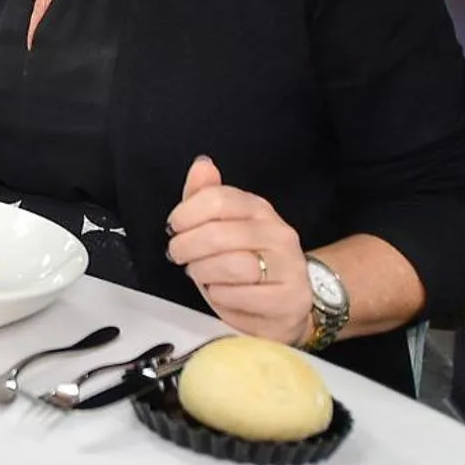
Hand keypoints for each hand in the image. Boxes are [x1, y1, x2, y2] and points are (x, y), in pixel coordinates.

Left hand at [165, 155, 313, 345]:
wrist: (291, 299)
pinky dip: (222, 297)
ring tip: (200, 275)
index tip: (174, 226)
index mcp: (259, 209)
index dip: (186, 213)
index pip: (218, 199)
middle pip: (218, 234)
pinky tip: (221, 294)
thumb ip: (206, 195)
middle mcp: (278, 233)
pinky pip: (243, 296)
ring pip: (232, 265)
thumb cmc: (248, 259)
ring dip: (204, 273)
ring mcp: (288, 267)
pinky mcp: (290, 300)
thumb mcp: (223, 225)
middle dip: (188, 247)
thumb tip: (202, 165)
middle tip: (179, 255)